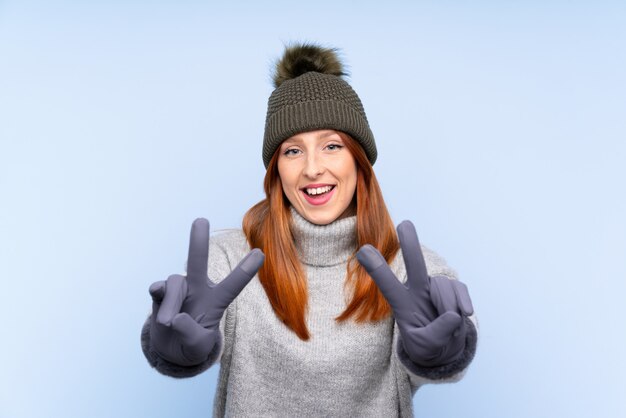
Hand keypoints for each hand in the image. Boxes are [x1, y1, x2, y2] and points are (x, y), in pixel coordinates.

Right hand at [149, 218, 263, 365]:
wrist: (171, 350)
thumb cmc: (192, 345)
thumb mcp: (197, 348)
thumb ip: (190, 334)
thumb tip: (174, 317)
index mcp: (217, 301)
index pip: (233, 284)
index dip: (246, 269)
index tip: (261, 253)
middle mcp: (199, 288)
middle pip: (198, 262)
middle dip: (198, 241)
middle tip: (200, 220)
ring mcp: (179, 289)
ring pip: (175, 283)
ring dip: (171, 304)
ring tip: (169, 324)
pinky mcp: (160, 293)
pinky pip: (158, 288)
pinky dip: (158, 297)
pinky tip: (157, 297)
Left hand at [356, 221, 472, 366]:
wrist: (445, 348)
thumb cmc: (428, 345)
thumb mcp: (426, 346)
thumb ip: (437, 333)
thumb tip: (453, 314)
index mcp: (402, 303)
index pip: (388, 285)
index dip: (376, 268)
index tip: (363, 250)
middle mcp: (417, 289)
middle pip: (415, 265)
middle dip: (411, 245)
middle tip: (405, 224)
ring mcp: (436, 287)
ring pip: (444, 288)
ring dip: (448, 308)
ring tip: (446, 324)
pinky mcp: (454, 288)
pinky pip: (460, 291)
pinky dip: (463, 305)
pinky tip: (463, 315)